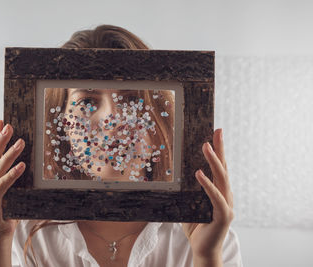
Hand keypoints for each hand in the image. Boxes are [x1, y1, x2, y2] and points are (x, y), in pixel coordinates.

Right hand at [0, 120, 25, 239]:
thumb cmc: (6, 210)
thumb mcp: (9, 189)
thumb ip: (11, 175)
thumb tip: (27, 159)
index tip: (1, 122)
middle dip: (1, 140)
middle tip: (9, 126)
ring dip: (9, 154)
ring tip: (20, 142)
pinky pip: (2, 185)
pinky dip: (12, 174)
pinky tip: (21, 166)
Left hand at [182, 128, 233, 261]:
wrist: (203, 249)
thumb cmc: (196, 226)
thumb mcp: (190, 203)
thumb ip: (187, 190)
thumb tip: (175, 174)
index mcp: (219, 191)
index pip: (219, 167)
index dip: (219, 150)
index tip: (216, 133)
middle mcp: (226, 195)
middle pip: (223, 168)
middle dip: (220, 148)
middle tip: (217, 131)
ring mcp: (226, 205)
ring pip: (221, 179)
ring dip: (214, 161)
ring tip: (206, 146)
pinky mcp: (223, 215)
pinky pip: (214, 197)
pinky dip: (207, 185)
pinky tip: (199, 173)